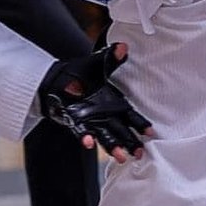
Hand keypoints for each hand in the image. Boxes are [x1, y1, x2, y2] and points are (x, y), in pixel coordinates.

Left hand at [38, 42, 153, 164]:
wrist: (56, 79)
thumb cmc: (79, 73)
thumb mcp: (97, 64)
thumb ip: (111, 58)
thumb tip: (122, 47)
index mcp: (113, 102)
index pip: (130, 115)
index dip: (140, 124)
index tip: (149, 132)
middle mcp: (104, 114)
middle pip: (121, 131)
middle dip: (131, 142)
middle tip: (139, 153)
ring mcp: (90, 120)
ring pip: (105, 136)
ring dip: (113, 147)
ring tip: (121, 157)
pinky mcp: (74, 121)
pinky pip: (81, 132)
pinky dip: (85, 137)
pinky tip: (89, 143)